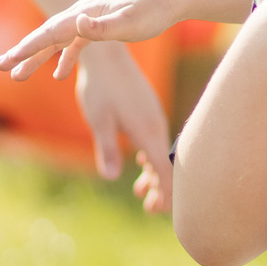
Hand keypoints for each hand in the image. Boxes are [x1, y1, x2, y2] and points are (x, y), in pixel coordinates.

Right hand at [0, 0, 175, 82]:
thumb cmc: (153, 11)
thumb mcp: (131, 22)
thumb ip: (104, 26)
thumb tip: (78, 23)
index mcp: (85, 14)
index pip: (50, 33)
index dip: (28, 48)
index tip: (8, 61)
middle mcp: (82, 14)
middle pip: (46, 35)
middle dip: (23, 52)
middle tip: (1, 66)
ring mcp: (90, 19)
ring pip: (57, 40)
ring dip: (38, 56)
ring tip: (18, 73)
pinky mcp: (100, 26)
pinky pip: (75, 44)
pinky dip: (64, 58)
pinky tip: (58, 74)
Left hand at [75, 44, 172, 211]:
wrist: (106, 53)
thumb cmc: (100, 86)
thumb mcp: (99, 120)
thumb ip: (107, 148)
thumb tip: (111, 177)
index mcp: (147, 131)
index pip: (166, 171)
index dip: (167, 194)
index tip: (161, 212)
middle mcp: (156, 126)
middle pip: (167, 165)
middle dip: (162, 189)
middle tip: (150, 209)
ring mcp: (154, 118)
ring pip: (161, 153)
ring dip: (154, 174)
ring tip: (141, 191)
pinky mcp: (148, 112)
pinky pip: (155, 141)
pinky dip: (150, 158)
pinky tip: (141, 164)